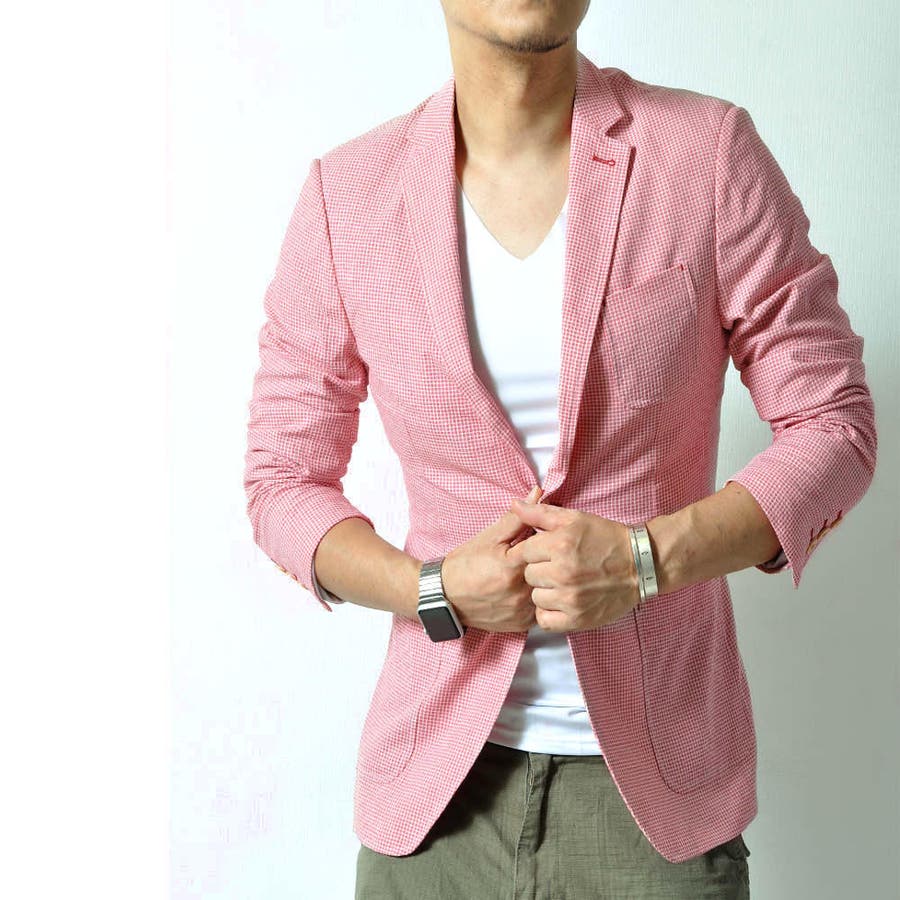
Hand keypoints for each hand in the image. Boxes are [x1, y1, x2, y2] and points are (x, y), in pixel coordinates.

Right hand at [441, 485, 542, 632]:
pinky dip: (537, 598)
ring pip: (548, 590)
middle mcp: (519, 591)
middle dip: (545, 561)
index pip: (545, 547)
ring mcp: (521, 611)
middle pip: (549, 570)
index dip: (544, 541)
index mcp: (512, 566)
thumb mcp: (489, 536)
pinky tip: (525, 590)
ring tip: (527, 574)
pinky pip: (541, 609)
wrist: (445, 596)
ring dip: (543, 581)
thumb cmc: (465, 564)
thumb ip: (517, 517)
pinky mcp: (521, 624)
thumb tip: (537, 493)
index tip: (540, 538)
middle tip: (533, 557)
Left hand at [505, 497, 639, 631]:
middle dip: (540, 570)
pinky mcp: (577, 619)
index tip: (545, 552)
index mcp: (560, 545)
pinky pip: (545, 620)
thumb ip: (539, 513)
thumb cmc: (605, 538)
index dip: (533, 550)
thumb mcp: (574, 518)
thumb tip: (513, 505)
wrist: (640, 565)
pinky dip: (550, 612)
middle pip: (528, 575)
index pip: (523, 551)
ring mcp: (570, 599)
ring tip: (561, 583)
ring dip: (545, 591)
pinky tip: (560, 601)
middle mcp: (563, 573)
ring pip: (535, 597)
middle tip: (557, 566)